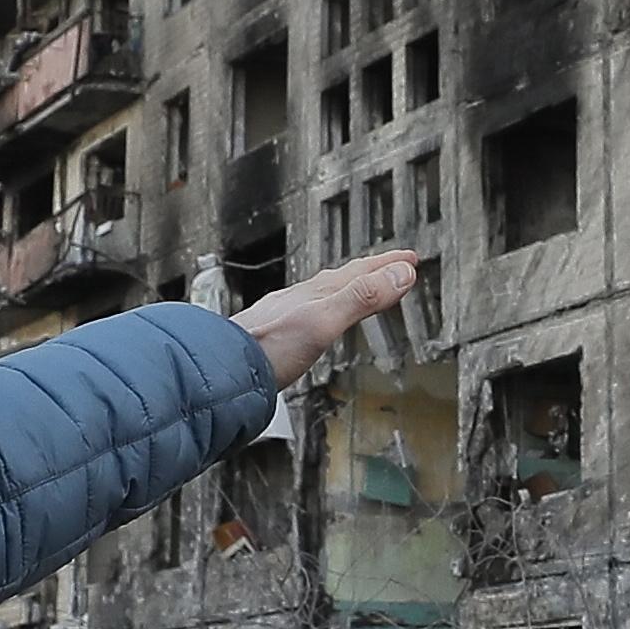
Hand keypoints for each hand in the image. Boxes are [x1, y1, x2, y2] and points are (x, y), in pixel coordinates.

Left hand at [229, 251, 422, 386]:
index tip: (409, 258)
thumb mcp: (324, 322)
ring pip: (323, 295)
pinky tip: (313, 320)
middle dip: (371, 272)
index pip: (360, 271)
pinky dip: (323, 309)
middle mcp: (300, 299)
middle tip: (392, 267)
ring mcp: (284, 316)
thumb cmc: (266, 349)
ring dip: (347, 289)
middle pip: (342, 279)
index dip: (388, 264)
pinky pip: (307, 312)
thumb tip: (401, 274)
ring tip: (357, 288)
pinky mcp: (272, 336)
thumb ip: (362, 298)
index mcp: (316, 293)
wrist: (219, 371)